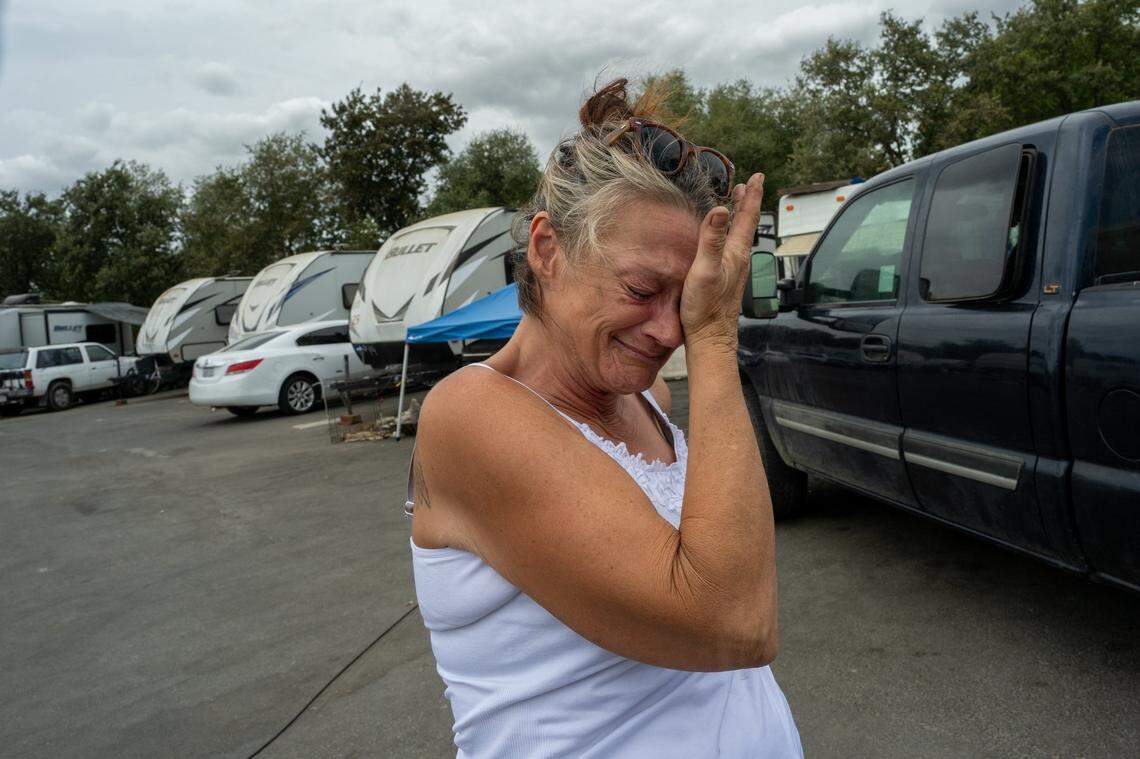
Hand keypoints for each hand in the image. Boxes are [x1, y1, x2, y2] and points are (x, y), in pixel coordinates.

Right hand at [680, 173, 764, 349]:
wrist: (710, 338)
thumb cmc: (705, 307)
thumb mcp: (705, 269)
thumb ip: (712, 239)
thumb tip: (721, 210)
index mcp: (736, 253)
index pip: (747, 217)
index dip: (751, 195)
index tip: (756, 176)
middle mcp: (739, 260)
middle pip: (746, 225)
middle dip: (746, 203)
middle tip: (747, 185)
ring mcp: (734, 271)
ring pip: (740, 237)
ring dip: (739, 218)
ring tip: (736, 206)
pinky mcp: (727, 280)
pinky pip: (732, 249)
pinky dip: (731, 235)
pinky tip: (724, 241)